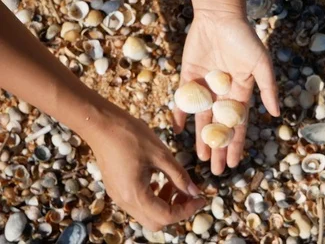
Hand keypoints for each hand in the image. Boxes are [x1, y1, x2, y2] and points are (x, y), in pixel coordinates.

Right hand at [84, 110, 204, 230]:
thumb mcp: (161, 154)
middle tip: (188, 193)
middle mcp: (124, 201)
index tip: (201, 199)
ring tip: (174, 184)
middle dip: (176, 211)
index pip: (167, 216)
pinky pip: (138, 203)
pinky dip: (153, 198)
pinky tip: (159, 180)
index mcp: (135, 194)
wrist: (101, 124)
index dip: (187, 210)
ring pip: (147, 214)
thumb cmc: (130, 135)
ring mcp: (118, 196)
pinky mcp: (116, 189)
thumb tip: (194, 192)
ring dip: (165, 204)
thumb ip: (179, 175)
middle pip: (156, 222)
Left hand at [173, 10, 279, 174]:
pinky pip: (183, 101)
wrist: (219, 17)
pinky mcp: (188, 78)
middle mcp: (223, 95)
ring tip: (200, 157)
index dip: (235, 145)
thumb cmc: (244, 39)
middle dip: (218, 148)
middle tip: (214, 170)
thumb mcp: (261, 64)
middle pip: (220, 127)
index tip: (233, 164)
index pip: (238, 125)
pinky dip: (179, 114)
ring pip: (202, 119)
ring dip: (200, 138)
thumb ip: (268, 88)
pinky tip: (177, 129)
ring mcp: (205, 88)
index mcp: (241, 93)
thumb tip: (276, 114)